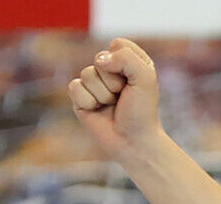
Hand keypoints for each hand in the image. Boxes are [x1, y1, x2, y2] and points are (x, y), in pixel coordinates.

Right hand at [68, 38, 163, 161]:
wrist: (133, 142)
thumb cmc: (142, 111)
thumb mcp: (145, 78)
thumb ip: (127, 58)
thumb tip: (99, 60)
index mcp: (130, 61)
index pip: (118, 44)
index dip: (125, 62)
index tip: (136, 81)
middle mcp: (111, 70)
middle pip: (100, 58)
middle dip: (114, 81)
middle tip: (123, 97)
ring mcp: (94, 83)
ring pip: (87, 74)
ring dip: (103, 94)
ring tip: (112, 105)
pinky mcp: (80, 97)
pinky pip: (75, 87)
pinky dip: (88, 102)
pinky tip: (97, 110)